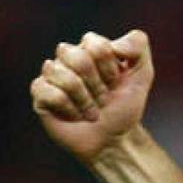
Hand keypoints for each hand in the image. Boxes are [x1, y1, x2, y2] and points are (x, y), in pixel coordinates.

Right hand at [30, 30, 153, 163]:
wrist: (116, 139)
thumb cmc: (125, 106)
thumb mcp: (143, 75)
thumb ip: (138, 46)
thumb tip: (116, 44)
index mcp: (89, 49)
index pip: (94, 44)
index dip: (110, 69)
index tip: (116, 83)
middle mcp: (67, 58)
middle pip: (76, 57)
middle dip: (97, 85)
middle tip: (103, 99)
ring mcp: (51, 75)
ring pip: (63, 76)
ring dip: (86, 100)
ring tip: (92, 110)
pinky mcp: (40, 94)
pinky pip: (51, 94)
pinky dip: (71, 109)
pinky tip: (75, 115)